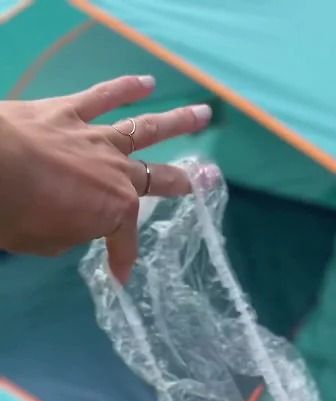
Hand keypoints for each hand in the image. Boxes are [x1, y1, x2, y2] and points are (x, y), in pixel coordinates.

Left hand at [0, 76, 212, 281]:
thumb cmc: (18, 216)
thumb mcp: (48, 242)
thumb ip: (70, 231)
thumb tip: (74, 222)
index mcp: (115, 211)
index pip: (125, 240)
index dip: (123, 259)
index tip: (120, 275)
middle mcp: (117, 173)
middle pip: (157, 178)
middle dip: (184, 182)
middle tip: (209, 178)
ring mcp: (97, 139)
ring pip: (145, 129)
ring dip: (177, 122)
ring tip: (202, 114)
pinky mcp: (70, 112)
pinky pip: (103, 97)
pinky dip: (126, 88)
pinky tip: (147, 82)